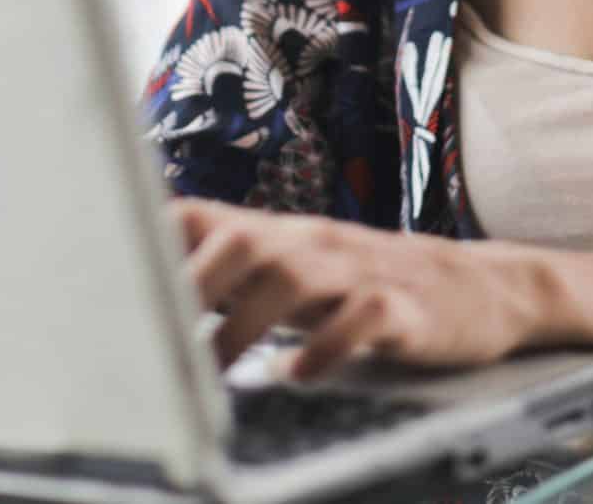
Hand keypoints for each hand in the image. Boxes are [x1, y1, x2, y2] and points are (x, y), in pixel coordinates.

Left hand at [173, 198, 556, 381]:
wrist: (485, 288)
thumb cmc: (372, 287)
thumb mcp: (301, 273)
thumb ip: (235, 277)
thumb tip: (149, 297)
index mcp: (282, 236)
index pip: (204, 217)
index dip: (152, 243)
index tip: (107, 282)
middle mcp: (315, 243)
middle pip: (242, 240)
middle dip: (194, 287)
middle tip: (159, 340)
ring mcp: (362, 271)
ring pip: (293, 276)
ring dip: (245, 325)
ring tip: (217, 372)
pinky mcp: (406, 308)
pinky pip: (362, 318)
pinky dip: (326, 347)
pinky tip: (299, 374)